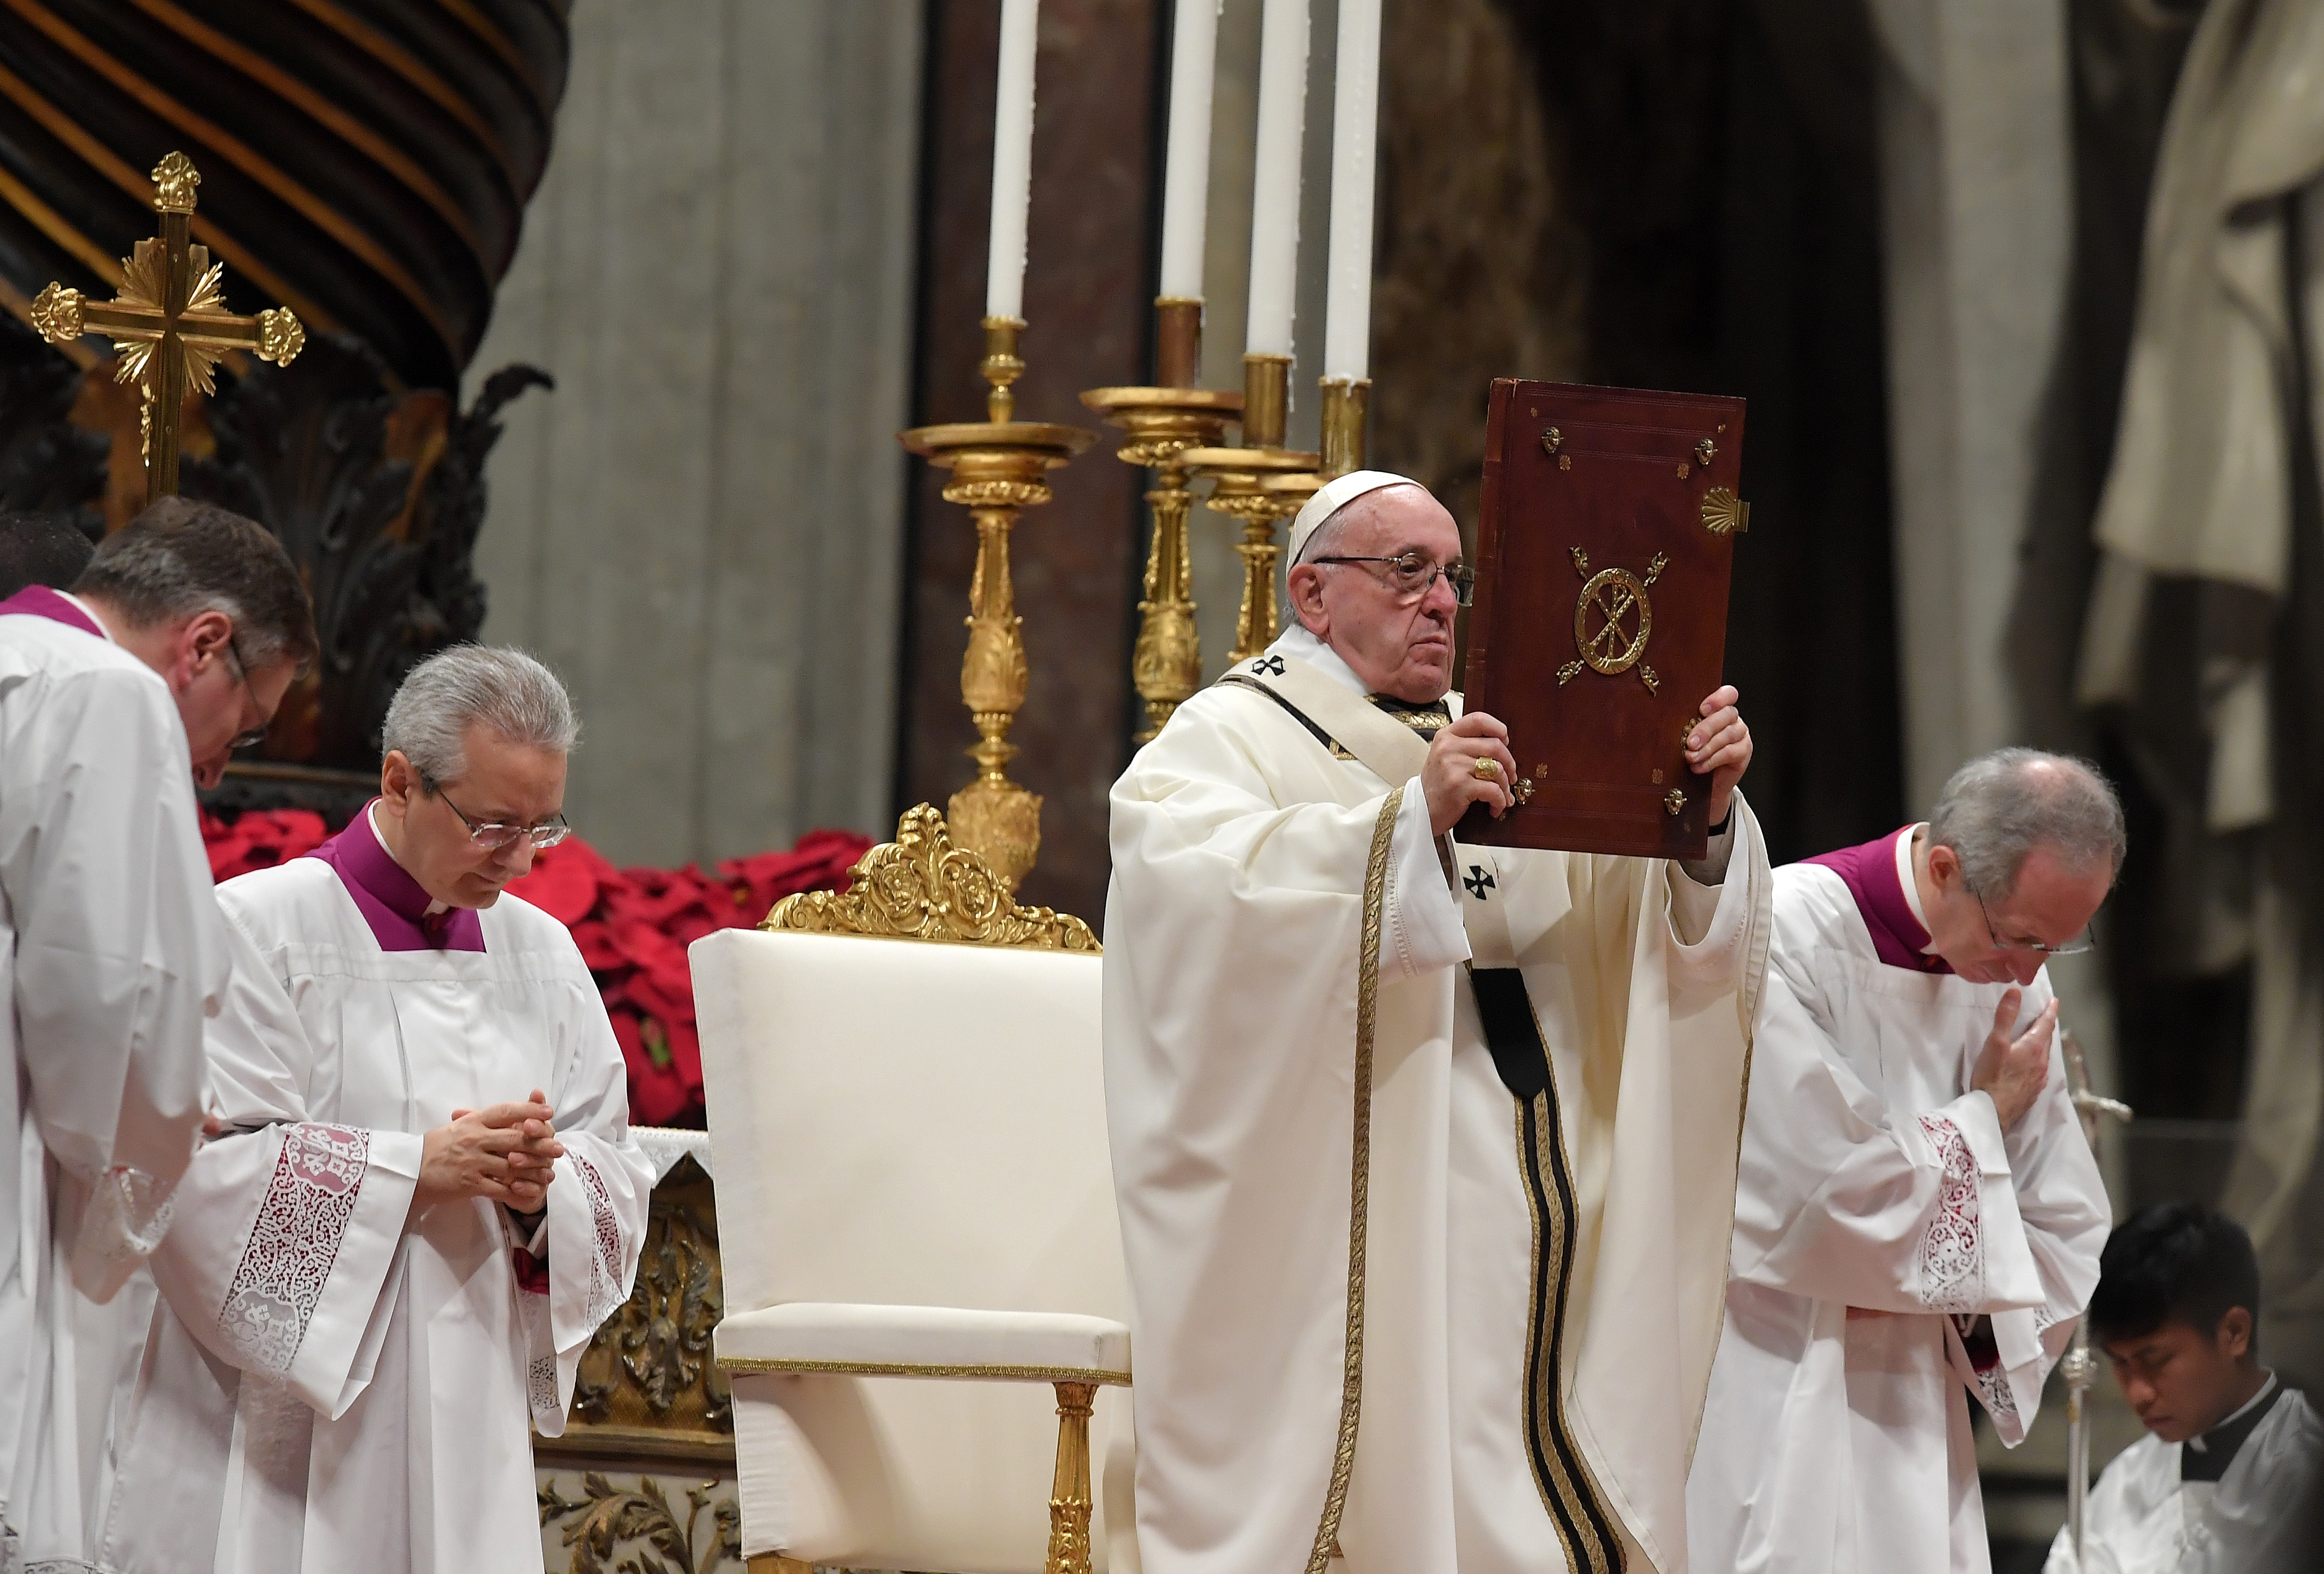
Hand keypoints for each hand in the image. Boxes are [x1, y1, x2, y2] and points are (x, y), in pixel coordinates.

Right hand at [413, 1090, 564, 1215]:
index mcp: (473, 1121)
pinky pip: (500, 1188)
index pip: (506, 1111)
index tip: (549, 1112)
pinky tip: (531, 1192)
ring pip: (512, 1166)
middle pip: (515, 1139)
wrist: (409, 1172)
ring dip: (533, 1171)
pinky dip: (517, 1191)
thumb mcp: (457, 1127)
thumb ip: (481, 1120)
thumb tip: (510, 1112)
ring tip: (549, 1174)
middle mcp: (475, 1139)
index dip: (529, 1110)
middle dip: (540, 1144)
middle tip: (559, 1149)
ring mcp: (472, 1162)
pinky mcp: (469, 1184)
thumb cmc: (435, 1147)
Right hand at [1424, 711, 1519, 834]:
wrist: (1420, 811)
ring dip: (1505, 785)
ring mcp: (1453, 766)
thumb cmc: (1438, 785)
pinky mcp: (1459, 786)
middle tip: (1510, 775)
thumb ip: (1467, 745)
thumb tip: (1502, 744)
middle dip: (1509, 763)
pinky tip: (1496, 807)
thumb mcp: (1445, 757)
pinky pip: (1493, 790)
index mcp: (1446, 736)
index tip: (1505, 741)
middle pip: (1495, 745)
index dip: (1498, 728)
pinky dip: (1500, 800)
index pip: (1478, 719)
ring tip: (1503, 795)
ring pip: (1497, 769)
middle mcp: (1448, 747)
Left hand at [1686, 686, 1751, 824]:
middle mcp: (1732, 718)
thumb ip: (1685, 725)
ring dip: (1707, 747)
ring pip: (1728, 734)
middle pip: (1726, 714)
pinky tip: (1699, 766)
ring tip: (1691, 757)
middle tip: (1690, 743)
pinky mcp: (1743, 751)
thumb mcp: (1686, 736)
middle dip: (1706, 729)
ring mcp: (1740, 734)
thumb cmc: (1691, 753)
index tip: (1702, 709)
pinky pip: (1730, 752)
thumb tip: (1666, 723)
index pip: (1728, 694)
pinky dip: (1712, 760)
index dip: (1718, 699)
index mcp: (1718, 708)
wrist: (1702, 782)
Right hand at [1970, 990, 2056, 1129]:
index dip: (2050, 1011)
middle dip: (2045, 1027)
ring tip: (2036, 1040)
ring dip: (2041, 1045)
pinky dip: (2036, 1062)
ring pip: (2043, 1057)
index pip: (2046, 1024)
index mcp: (2033, 1048)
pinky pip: (2039, 1071)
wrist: (1992, 1113)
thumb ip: (2005, 1017)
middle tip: (2043, 1018)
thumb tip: (2016, 991)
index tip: (2054, 1001)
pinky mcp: (2032, 1093)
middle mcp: (2041, 1064)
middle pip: (2046, 1041)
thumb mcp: (1995, 1043)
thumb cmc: (1991, 1077)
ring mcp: (2038, 1080)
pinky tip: (2029, 1067)